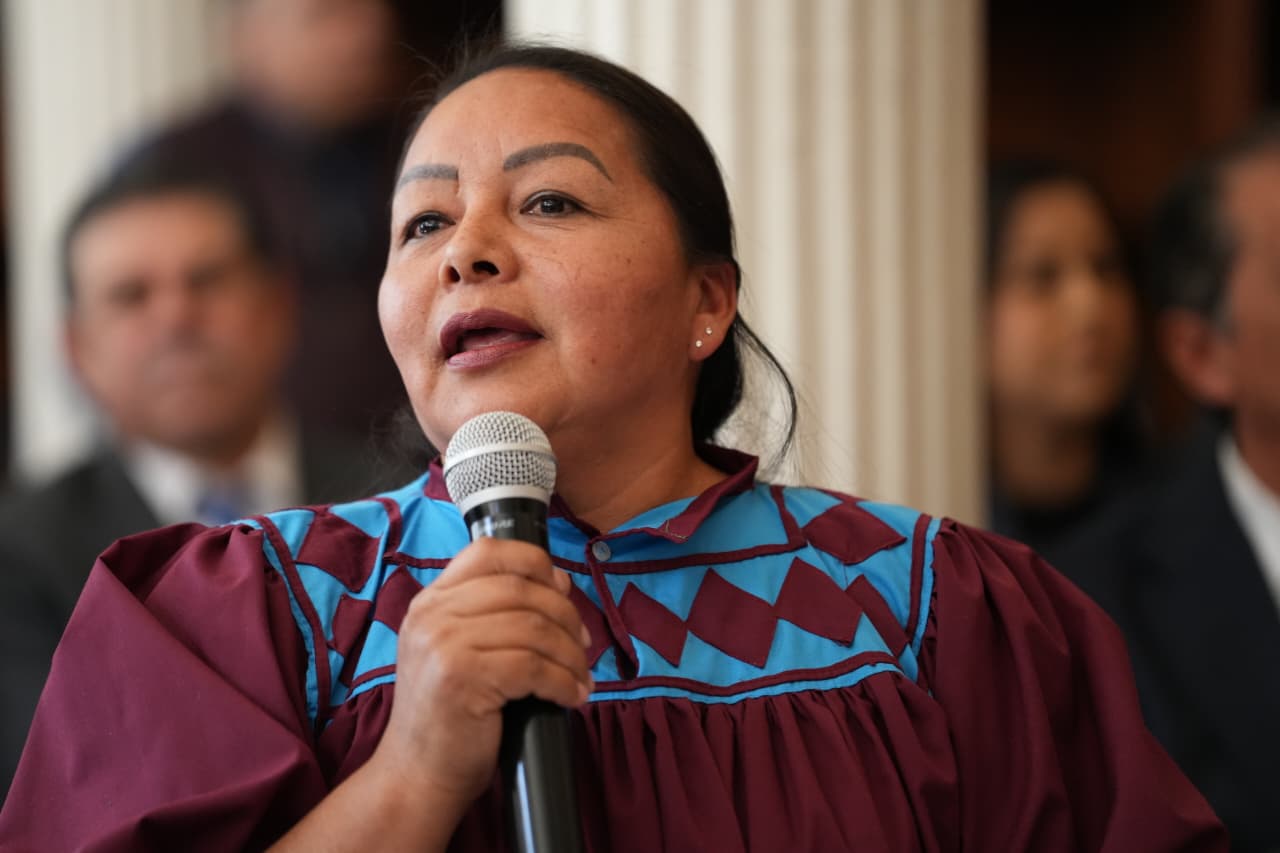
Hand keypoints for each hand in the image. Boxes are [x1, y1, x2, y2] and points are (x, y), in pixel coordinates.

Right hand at [369, 537, 592, 816]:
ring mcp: (444, 644)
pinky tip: (572, 696)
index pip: (488, 552)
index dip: (536, 563)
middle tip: (582, 644)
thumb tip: (560, 585)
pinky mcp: (463, 678)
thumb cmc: (449, 715)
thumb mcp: (457, 650)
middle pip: (522, 589)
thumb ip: (491, 613)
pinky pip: (534, 667)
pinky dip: (564, 682)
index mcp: (432, 601)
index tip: (562, 590)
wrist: (417, 774)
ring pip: (534, 628)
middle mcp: (433, 615)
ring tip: (580, 676)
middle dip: (566, 615)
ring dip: (571, 654)